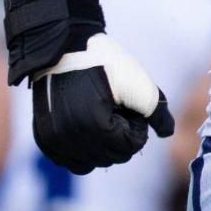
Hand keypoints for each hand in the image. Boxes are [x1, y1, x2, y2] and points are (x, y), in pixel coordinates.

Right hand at [33, 34, 175, 174]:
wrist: (69, 46)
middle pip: (111, 158)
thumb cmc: (107, 63)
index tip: (129, 106)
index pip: (129, 148)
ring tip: (101, 117)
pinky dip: (82, 150)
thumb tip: (167, 134)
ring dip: (102, 146)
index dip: (136, 126)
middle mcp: (70, 138)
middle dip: (120, 137)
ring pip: (91, 163)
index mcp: (94, 127)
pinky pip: (68, 160)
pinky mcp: (44, 138)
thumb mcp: (141, 86)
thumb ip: (158, 114)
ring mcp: (53, 140)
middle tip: (116, 109)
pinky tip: (87, 127)